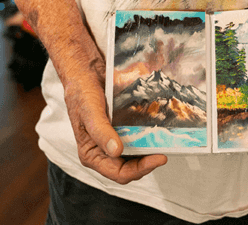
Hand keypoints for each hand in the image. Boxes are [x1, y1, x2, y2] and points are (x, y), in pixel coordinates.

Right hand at [62, 54, 166, 183]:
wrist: (88, 74)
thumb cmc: (82, 93)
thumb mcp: (89, 111)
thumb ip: (101, 132)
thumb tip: (116, 151)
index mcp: (91, 154)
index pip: (118, 173)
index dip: (139, 170)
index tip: (158, 158)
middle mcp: (104, 152)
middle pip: (131, 169)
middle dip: (148, 164)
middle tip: (165, 151)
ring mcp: (116, 143)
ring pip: (137, 157)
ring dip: (151, 153)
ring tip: (165, 143)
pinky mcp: (125, 132)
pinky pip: (140, 141)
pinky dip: (150, 140)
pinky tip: (160, 133)